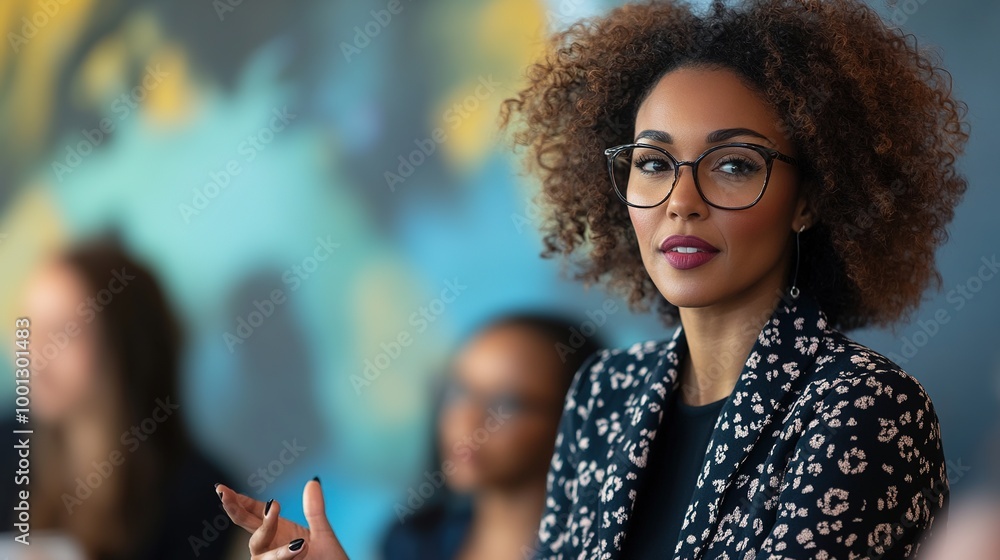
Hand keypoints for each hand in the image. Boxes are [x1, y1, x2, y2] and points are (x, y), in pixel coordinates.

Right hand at [217, 478, 348, 558]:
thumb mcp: (322, 533)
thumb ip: (315, 510)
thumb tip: (313, 482)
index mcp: (277, 530)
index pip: (253, 512)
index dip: (239, 501)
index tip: (223, 489)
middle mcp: (268, 546)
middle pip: (247, 527)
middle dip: (236, 510)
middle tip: (228, 495)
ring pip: (259, 550)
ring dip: (275, 543)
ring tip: (301, 543)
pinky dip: (283, 557)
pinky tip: (299, 549)